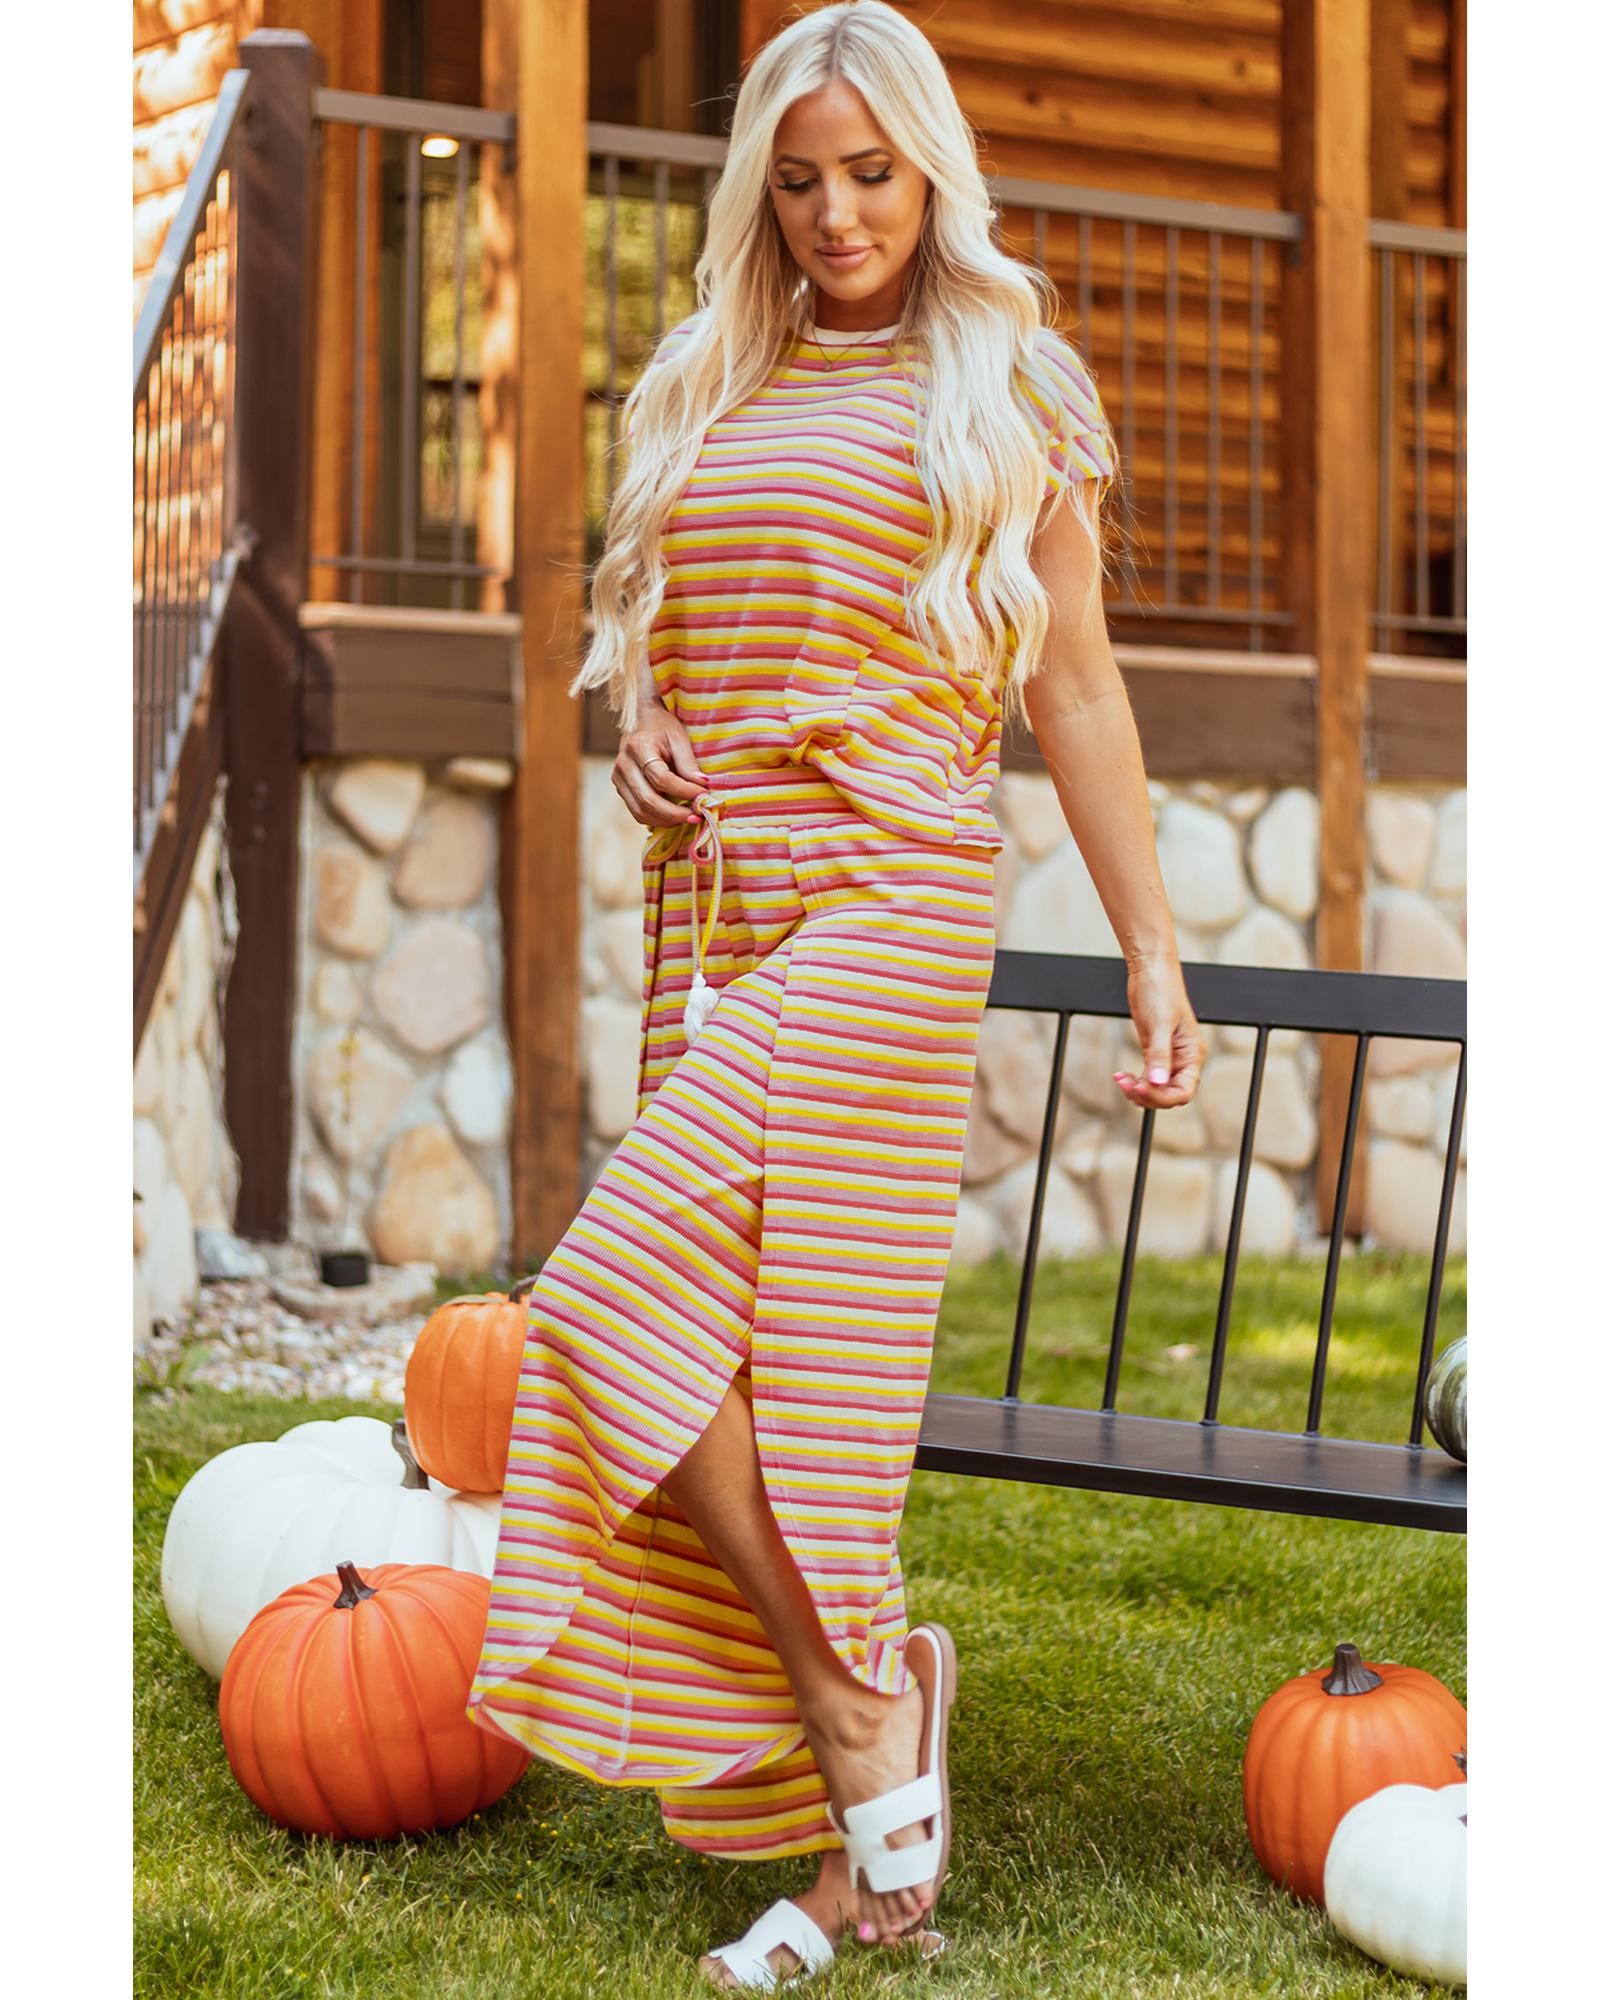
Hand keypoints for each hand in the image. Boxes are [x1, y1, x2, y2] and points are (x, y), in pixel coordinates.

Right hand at [613, 701, 708, 829]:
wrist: (640, 721)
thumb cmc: (662, 727)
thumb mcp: (679, 737)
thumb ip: (688, 763)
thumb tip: (702, 787)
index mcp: (638, 748)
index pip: (661, 778)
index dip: (684, 791)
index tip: (704, 796)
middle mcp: (623, 765)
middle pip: (648, 800)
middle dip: (675, 813)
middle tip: (698, 816)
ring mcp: (618, 779)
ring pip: (641, 812)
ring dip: (667, 820)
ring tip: (688, 817)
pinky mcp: (620, 789)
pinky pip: (637, 813)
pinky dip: (657, 820)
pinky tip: (675, 817)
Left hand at [1115, 951, 1205, 1109]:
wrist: (1150, 971)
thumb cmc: (1161, 991)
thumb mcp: (1159, 1024)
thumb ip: (1159, 1055)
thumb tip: (1157, 1083)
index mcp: (1192, 1054)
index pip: (1183, 1091)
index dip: (1162, 1097)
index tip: (1140, 1088)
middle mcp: (1183, 1059)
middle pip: (1169, 1094)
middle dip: (1148, 1095)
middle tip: (1126, 1086)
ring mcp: (1168, 1056)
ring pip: (1157, 1088)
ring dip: (1139, 1091)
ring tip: (1121, 1081)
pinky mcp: (1154, 1050)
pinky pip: (1147, 1076)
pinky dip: (1135, 1081)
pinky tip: (1120, 1076)